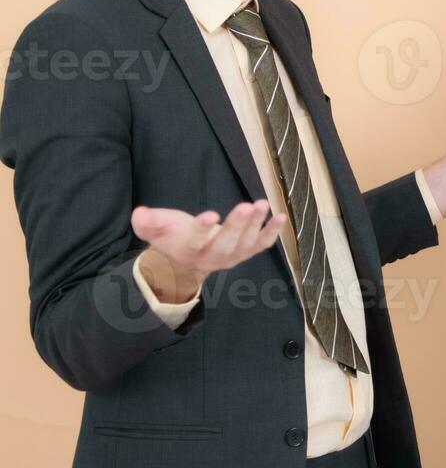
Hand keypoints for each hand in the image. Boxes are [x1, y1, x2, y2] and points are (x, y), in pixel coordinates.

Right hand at [133, 200, 287, 302]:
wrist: (184, 263)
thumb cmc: (171, 237)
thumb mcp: (154, 229)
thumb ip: (147, 223)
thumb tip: (140, 213)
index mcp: (187, 251)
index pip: (194, 241)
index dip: (201, 229)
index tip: (210, 214)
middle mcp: (211, 258)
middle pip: (224, 245)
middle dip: (236, 226)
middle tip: (246, 206)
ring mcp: (231, 256)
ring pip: (245, 245)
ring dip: (257, 225)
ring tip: (263, 204)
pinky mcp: (245, 252)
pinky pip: (261, 245)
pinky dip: (272, 233)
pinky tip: (281, 217)